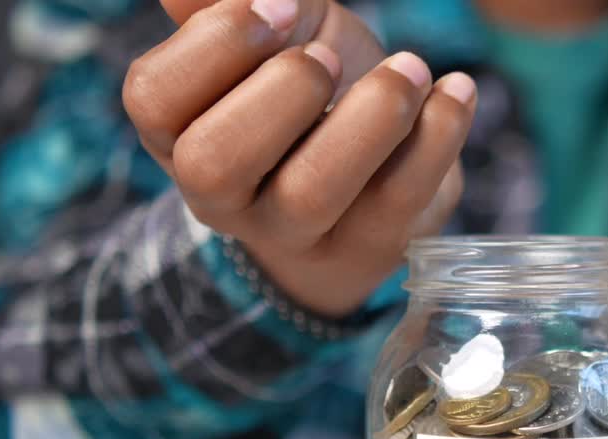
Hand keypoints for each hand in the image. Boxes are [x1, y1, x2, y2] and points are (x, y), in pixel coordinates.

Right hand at [123, 0, 475, 316]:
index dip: (216, 44)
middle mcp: (223, 196)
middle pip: (214, 162)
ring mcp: (296, 232)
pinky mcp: (370, 246)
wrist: (376, 176)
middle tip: (328, 57)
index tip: (280, 8)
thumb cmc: (314, 93)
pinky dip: (437, 136)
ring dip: (369, 116)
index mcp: (180, 132)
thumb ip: (235, 3)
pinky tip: (454, 90)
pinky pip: (399, 200)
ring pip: (310, 192)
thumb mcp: (277, 33)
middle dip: (280, 91)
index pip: (153, 98)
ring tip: (410, 68)